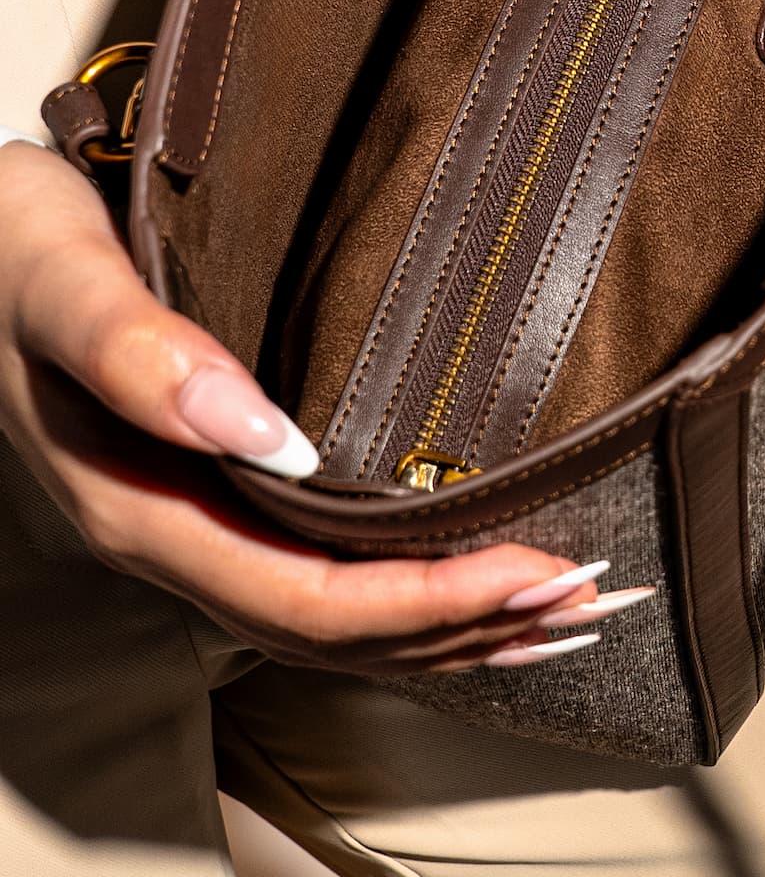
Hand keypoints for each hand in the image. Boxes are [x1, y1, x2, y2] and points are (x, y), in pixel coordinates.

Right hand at [0, 140, 650, 674]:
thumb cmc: (2, 244)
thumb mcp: (55, 275)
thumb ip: (138, 352)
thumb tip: (257, 434)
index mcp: (139, 509)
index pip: (304, 600)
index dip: (426, 604)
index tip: (535, 572)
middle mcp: (171, 538)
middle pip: (334, 632)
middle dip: (467, 627)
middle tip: (593, 596)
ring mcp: (189, 526)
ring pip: (332, 620)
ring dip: (453, 627)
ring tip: (568, 611)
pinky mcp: (210, 495)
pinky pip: (320, 575)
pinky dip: (413, 591)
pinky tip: (477, 577)